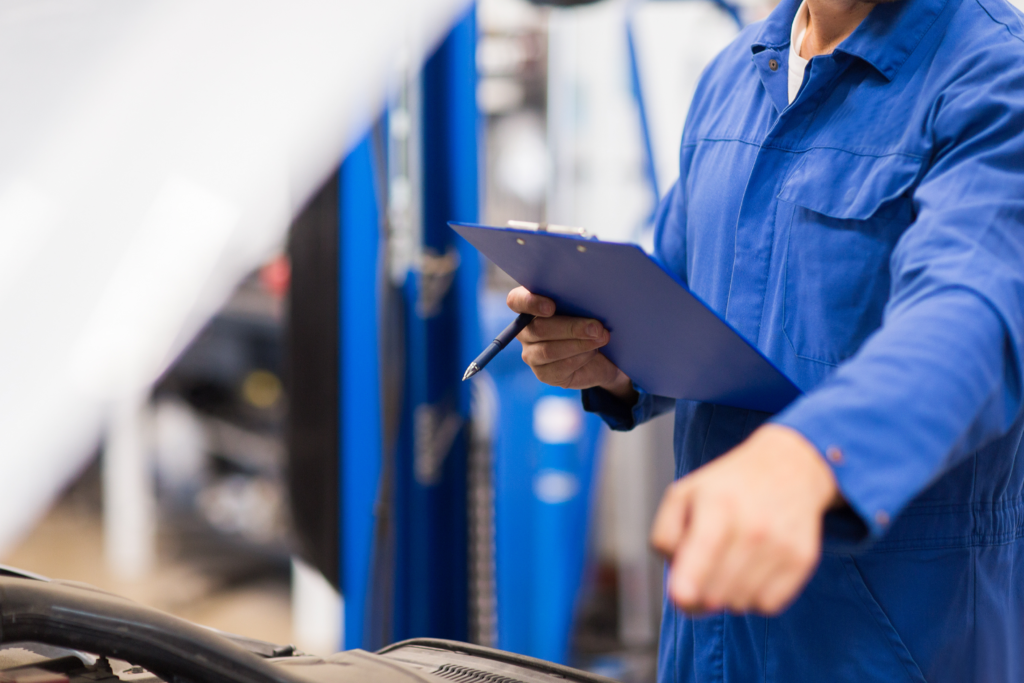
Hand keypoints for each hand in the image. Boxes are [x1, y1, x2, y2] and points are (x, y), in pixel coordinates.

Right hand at [507, 286, 635, 401]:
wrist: (602, 355)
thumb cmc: (590, 322)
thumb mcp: (584, 307)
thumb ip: (577, 301)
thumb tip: (586, 298)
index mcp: (529, 306)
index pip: (516, 301)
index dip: (530, 302)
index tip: (551, 306)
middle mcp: (525, 331)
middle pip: (539, 328)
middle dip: (571, 327)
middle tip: (596, 327)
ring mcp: (531, 354)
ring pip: (549, 350)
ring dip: (579, 344)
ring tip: (601, 339)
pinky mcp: (543, 374)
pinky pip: (559, 367)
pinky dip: (580, 358)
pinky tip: (593, 352)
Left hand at [650, 424, 839, 614]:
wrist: (789, 467)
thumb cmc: (727, 486)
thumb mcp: (684, 494)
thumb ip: (665, 534)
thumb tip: (674, 572)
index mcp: (717, 507)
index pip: (699, 564)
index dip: (685, 592)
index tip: (681, 596)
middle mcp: (752, 528)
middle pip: (713, 595)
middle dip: (699, 592)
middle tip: (701, 571)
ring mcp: (781, 546)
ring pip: (739, 604)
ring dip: (727, 593)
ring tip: (730, 561)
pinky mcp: (803, 560)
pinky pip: (767, 605)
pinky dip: (755, 595)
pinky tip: (753, 568)